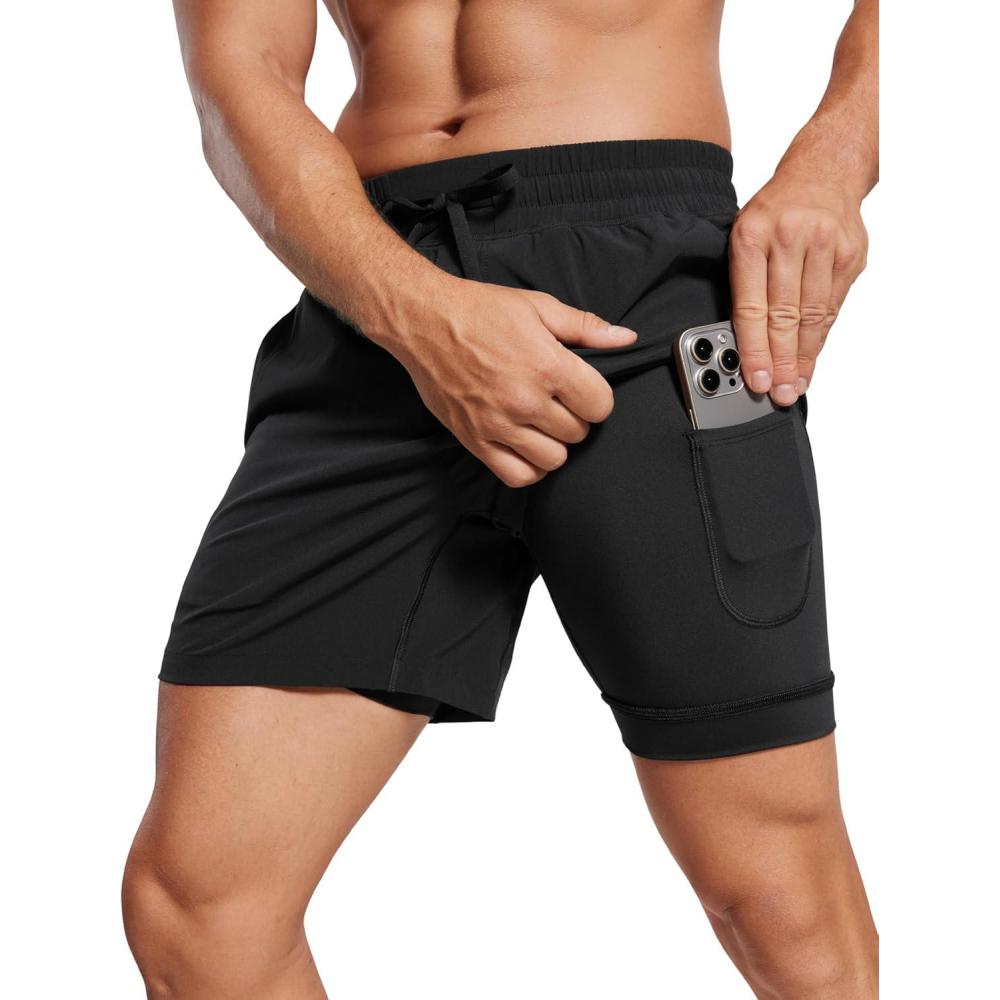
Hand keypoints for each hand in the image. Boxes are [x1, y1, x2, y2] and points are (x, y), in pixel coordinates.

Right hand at [390, 278, 635, 486]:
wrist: (423, 321)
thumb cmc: (479, 310)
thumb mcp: (538, 306)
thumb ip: (585, 327)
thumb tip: (626, 339)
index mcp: (548, 366)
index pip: (600, 406)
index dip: (596, 397)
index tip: (581, 389)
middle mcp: (525, 400)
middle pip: (578, 433)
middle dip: (574, 418)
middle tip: (556, 401)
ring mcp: (499, 424)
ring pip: (553, 460)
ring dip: (553, 444)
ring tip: (541, 424)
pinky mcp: (475, 440)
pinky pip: (517, 475)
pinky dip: (528, 467)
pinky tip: (525, 446)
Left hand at [729, 170, 867, 404]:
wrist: (823, 173)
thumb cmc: (775, 211)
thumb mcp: (742, 235)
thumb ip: (742, 283)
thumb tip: (740, 343)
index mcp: (752, 236)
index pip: (751, 306)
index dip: (753, 349)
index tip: (754, 378)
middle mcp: (789, 239)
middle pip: (784, 316)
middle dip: (779, 361)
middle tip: (776, 393)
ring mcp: (825, 246)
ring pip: (813, 316)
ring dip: (803, 357)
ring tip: (794, 385)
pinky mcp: (851, 255)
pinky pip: (832, 307)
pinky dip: (820, 338)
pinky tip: (811, 359)